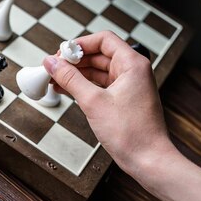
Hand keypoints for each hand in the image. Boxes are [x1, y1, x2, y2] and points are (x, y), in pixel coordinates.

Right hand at [43, 31, 174, 177]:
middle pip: (99, 55)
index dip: (79, 44)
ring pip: (98, 72)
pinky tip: (67, 91)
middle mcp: (133, 72)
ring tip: (55, 80)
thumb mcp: (93, 102)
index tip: (61, 53)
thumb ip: (70, 79)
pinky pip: (100, 86)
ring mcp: (129, 87)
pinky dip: (84, 87)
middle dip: (74, 61)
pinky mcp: (123, 101)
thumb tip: (52, 63)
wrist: (148, 160)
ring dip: (76, 75)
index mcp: (132, 64)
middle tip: (54, 68)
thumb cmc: (132, 133)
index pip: (103, 40)